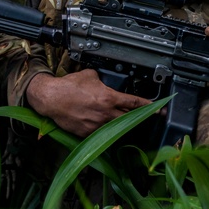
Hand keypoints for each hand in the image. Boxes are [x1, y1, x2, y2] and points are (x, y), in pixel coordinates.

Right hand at [25, 69, 151, 137]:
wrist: (51, 99)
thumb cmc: (68, 87)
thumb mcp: (91, 76)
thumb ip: (103, 79)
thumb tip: (107, 80)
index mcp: (108, 98)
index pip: (134, 102)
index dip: (147, 105)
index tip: (157, 108)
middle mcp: (105, 113)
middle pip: (128, 118)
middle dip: (137, 118)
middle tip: (145, 118)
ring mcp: (96, 125)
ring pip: (115, 127)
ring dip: (120, 124)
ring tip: (123, 122)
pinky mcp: (87, 133)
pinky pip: (100, 133)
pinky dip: (104, 130)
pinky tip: (105, 127)